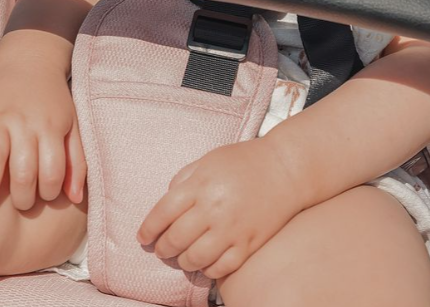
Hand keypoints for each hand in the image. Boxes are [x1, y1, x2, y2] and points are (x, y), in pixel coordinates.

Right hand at [0, 60, 86, 217]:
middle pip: (23, 171)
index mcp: (50, 128)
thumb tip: (76, 199)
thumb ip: (77, 162)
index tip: (45, 197)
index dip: (50, 192)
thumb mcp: (73, 126)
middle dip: (22, 198)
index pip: (52, 171)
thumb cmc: (53, 102)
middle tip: (20, 206)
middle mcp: (24, 124)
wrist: (32, 63)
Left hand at [137, 139, 306, 279]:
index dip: (148, 228)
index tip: (143, 237)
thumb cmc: (244, 162)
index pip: (163, 212)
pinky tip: (206, 263)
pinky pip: (222, 267)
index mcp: (200, 185)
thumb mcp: (208, 160)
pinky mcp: (249, 243)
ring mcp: (232, 228)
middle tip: (161, 249)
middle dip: (163, 248)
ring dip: (183, 261)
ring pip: (196, 258)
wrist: (286, 168)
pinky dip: (209, 270)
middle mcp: (214, 208)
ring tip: (182, 257)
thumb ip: (184, 179)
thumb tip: (166, 204)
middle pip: (176, 239)